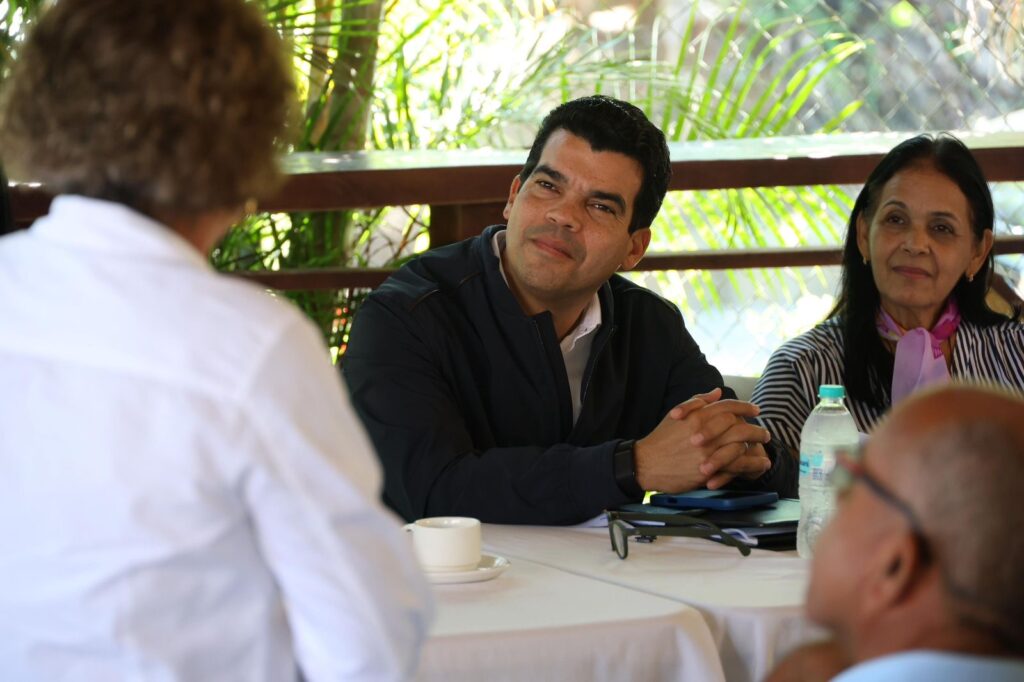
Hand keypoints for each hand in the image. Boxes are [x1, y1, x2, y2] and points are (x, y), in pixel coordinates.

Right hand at [633, 389, 769, 491]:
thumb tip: (717, 392)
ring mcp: (707, 451)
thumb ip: (697, 401)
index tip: (756, 410)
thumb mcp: (677, 414)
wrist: (645, 463)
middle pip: (739, 425)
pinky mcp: (708, 469)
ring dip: (756, 445)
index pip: (728, 406)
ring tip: (764, 448)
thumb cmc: (661, 438)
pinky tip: (760, 464)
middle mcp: (705, 431)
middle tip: (765, 433)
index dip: (745, 407)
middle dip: (756, 428)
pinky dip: (752, 464)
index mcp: (697, 415)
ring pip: (741, 445)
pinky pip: (736, 465)